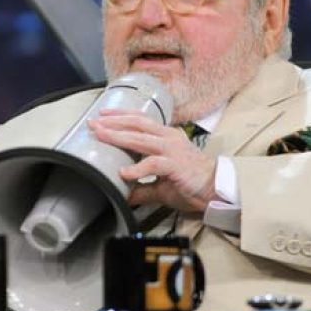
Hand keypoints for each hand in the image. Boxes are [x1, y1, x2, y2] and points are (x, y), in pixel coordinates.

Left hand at [87, 108, 217, 212]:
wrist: (216, 190)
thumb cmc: (193, 184)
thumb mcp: (162, 185)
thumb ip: (143, 187)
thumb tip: (125, 193)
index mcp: (166, 137)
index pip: (140, 121)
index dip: (121, 117)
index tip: (102, 117)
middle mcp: (169, 139)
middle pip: (137, 124)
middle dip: (113, 122)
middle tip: (93, 122)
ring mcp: (173, 150)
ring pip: (141, 138)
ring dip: (119, 136)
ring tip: (101, 135)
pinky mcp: (176, 165)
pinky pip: (153, 164)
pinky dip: (137, 168)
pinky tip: (124, 173)